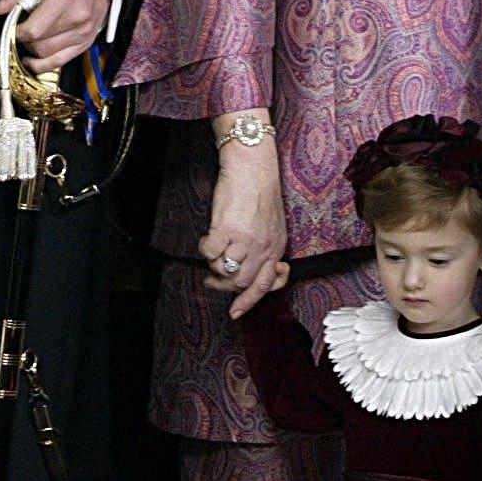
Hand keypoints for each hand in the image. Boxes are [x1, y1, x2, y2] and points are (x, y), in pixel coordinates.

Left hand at [0, 0, 109, 72]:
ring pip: (46, 56)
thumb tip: (0, 10)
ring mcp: (83, 32)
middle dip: (24, 39)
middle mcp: (77, 18)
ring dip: (32, 48)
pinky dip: (41, 64)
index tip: (14, 24)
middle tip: (24, 25)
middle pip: (39, 45)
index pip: (33, 30)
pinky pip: (58, 63)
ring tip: (32, 33)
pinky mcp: (85, 42)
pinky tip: (32, 58)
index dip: (17, 31)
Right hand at [203, 128, 288, 319]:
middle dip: (224, 287)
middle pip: (241, 283)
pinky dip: (205, 250)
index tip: (236, 311)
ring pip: (224, 270)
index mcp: (276, 248)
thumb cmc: (262, 194)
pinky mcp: (226, 229)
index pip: (265, 286)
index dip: (248, 303)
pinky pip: (209, 253)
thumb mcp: (275, 226)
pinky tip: (207, 241)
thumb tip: (266, 271)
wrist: (253, 168)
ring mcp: (244, 240)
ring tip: (212, 257)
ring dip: (214, 267)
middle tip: (213, 281)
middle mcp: (262, 247)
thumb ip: (270, 250)